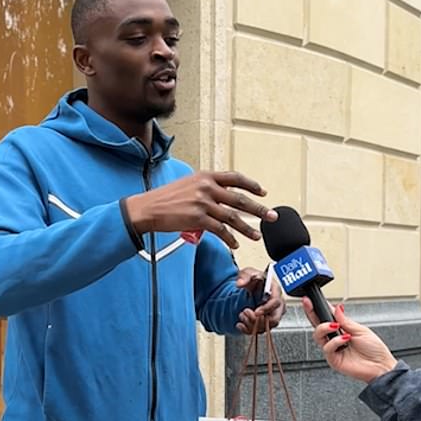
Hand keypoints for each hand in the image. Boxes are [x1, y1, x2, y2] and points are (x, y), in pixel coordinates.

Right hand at [124, 171, 277, 250]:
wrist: (148, 208)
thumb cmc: (165, 199)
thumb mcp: (187, 184)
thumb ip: (206, 187)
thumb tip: (221, 195)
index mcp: (205, 176)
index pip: (235, 178)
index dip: (252, 185)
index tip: (263, 192)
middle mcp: (206, 187)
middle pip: (240, 199)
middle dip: (259, 209)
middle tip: (272, 216)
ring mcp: (203, 203)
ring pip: (233, 218)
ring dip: (247, 228)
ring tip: (257, 236)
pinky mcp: (198, 219)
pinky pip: (220, 231)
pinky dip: (230, 239)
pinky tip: (235, 244)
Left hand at [235, 267, 284, 333]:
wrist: (249, 288)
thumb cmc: (253, 280)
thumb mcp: (248, 273)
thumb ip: (244, 277)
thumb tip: (240, 283)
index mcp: (275, 291)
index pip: (276, 302)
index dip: (266, 309)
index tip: (256, 312)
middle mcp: (276, 305)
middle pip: (275, 319)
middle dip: (259, 320)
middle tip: (245, 313)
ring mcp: (271, 315)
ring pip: (266, 327)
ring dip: (251, 324)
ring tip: (241, 314)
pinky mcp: (265, 323)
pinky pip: (259, 331)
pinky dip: (247, 330)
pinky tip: (240, 324)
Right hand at [302, 297, 397, 382]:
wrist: (380, 366)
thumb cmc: (375, 350)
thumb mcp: (360, 330)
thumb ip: (345, 320)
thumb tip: (337, 308)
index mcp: (342, 330)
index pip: (326, 318)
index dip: (317, 309)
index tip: (310, 300)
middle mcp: (335, 339)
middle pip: (317, 326)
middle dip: (311, 314)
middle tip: (310, 305)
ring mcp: (333, 350)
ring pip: (318, 336)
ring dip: (324, 328)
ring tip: (335, 326)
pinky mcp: (333, 360)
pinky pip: (327, 348)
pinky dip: (335, 341)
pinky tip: (345, 339)